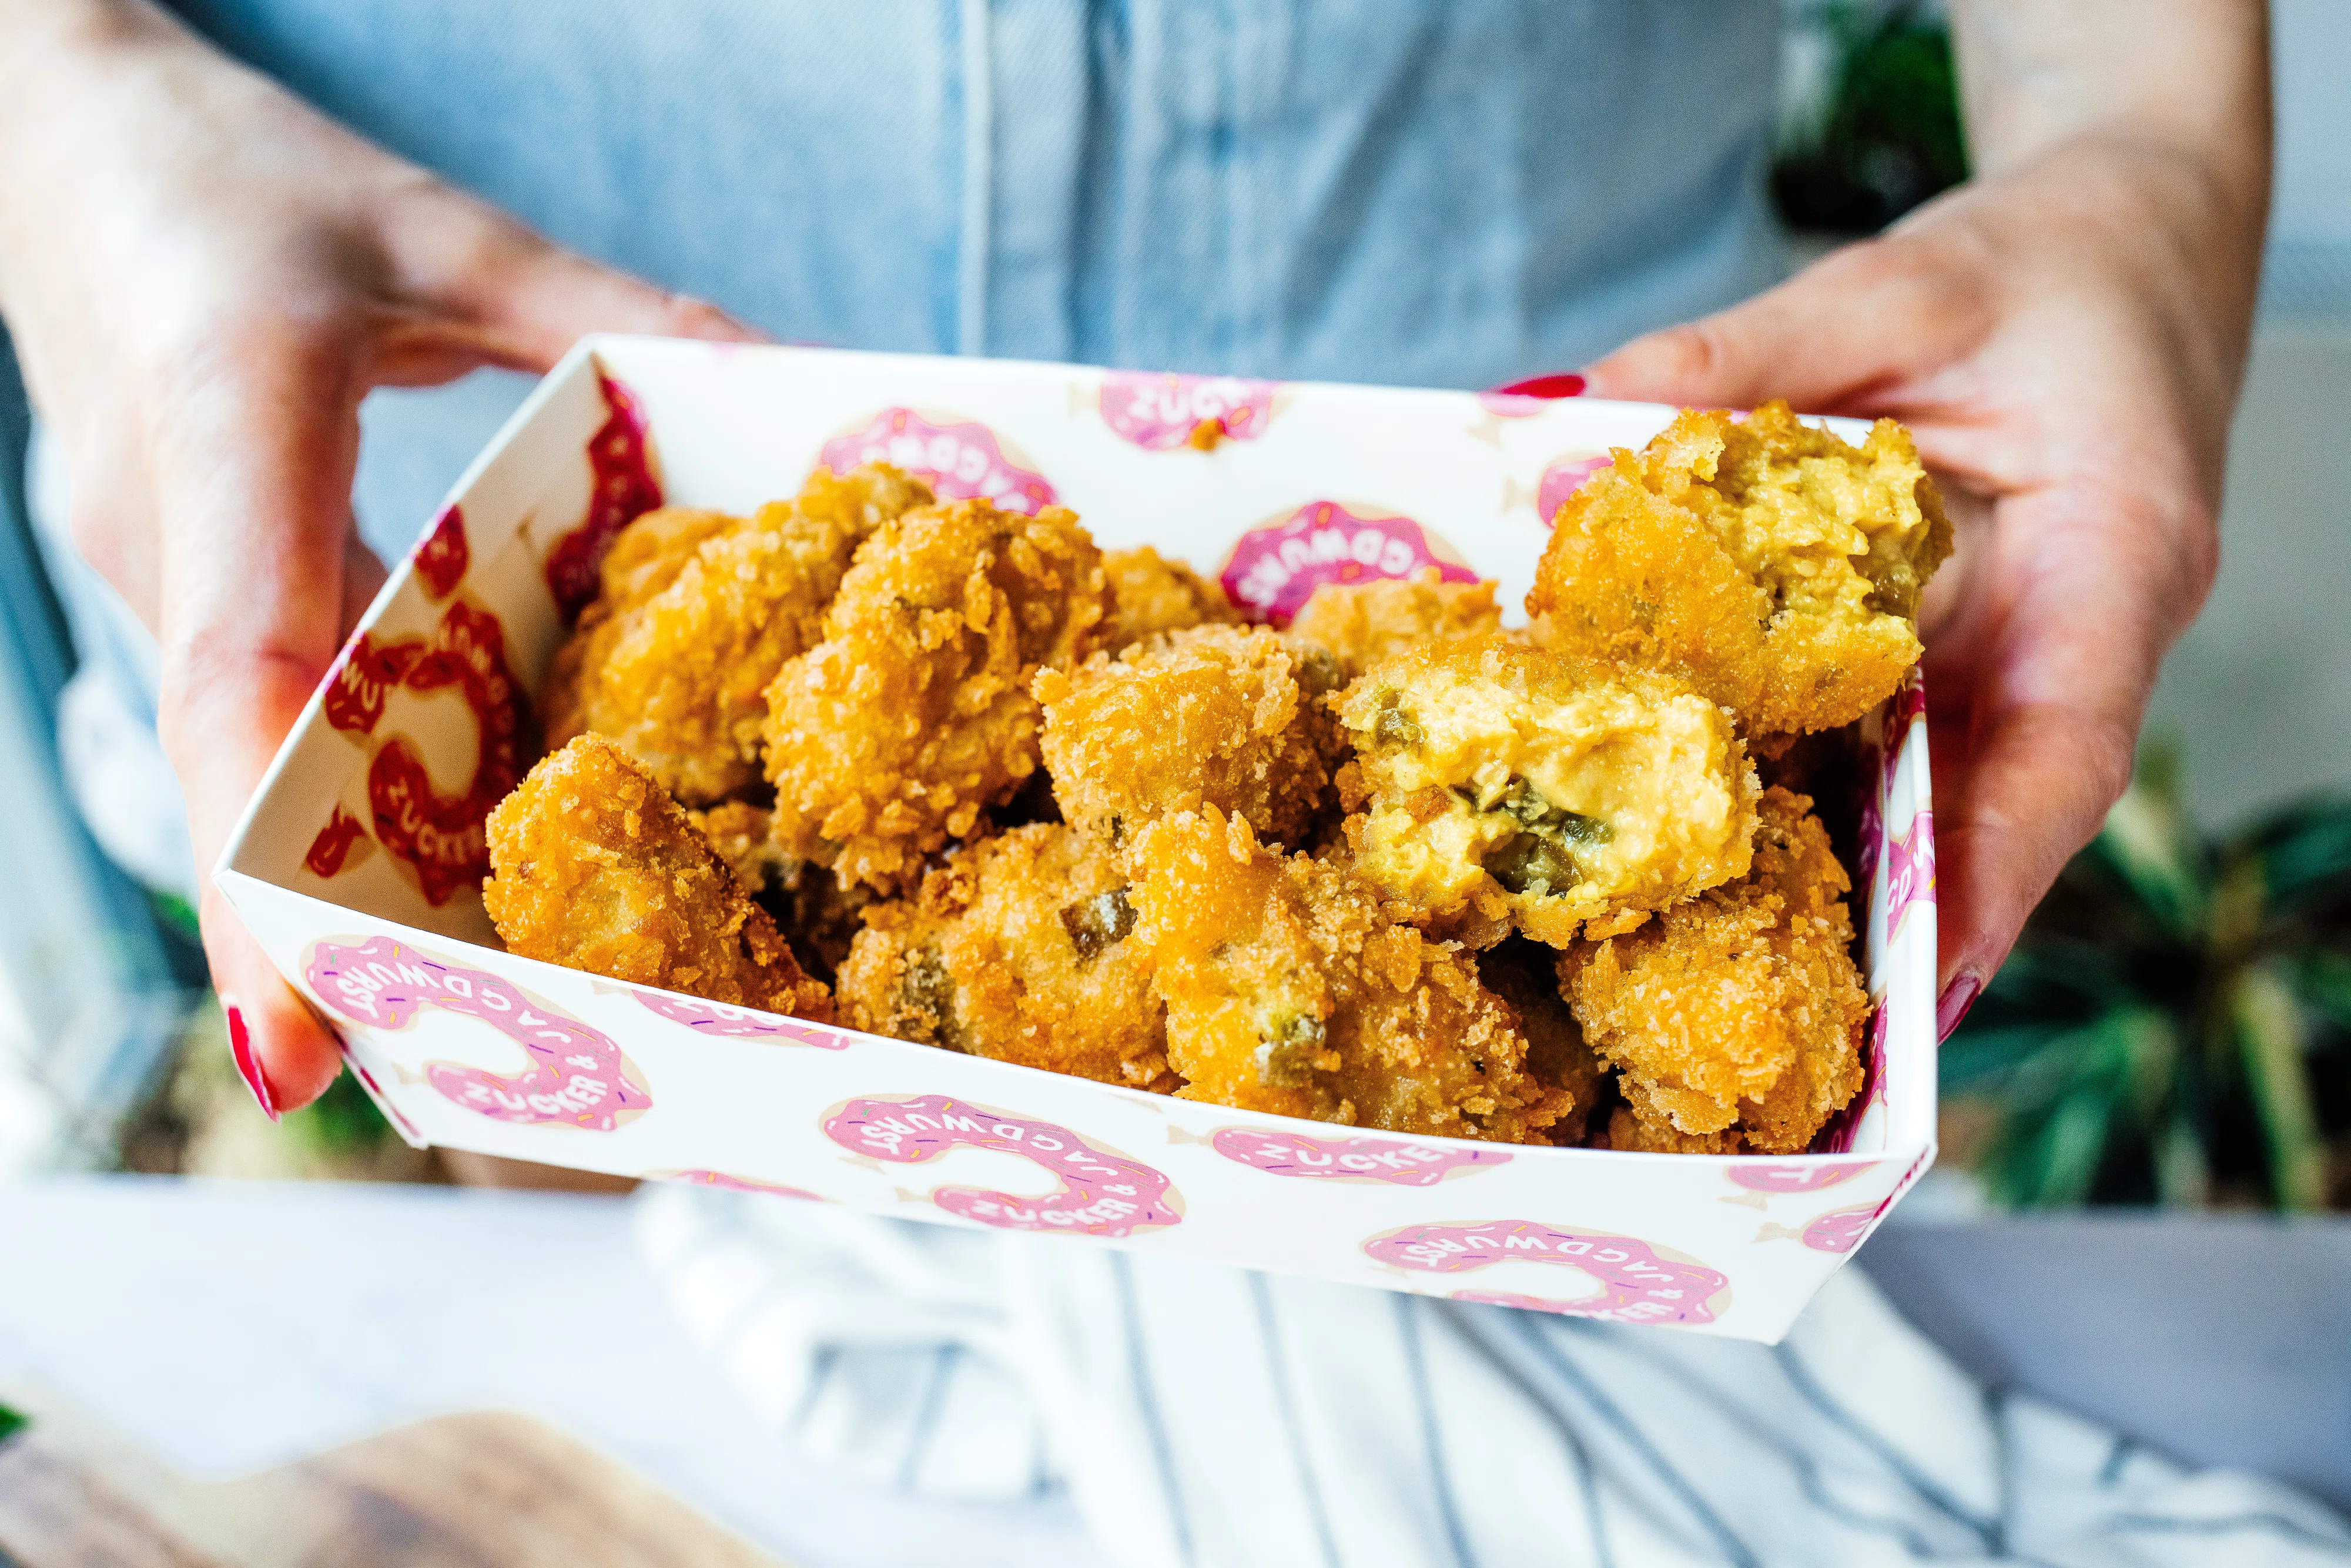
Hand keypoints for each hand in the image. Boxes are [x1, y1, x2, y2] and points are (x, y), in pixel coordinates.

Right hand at [0, 0, 757, 1112]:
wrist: (46, 127)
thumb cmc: (234, 168)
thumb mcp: (435, 227)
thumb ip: (600, 313)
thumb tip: (776, 399)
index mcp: (229, 421)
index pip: (242, 667)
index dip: (271, 859)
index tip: (297, 1041)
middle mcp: (166, 532)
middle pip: (242, 771)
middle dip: (319, 931)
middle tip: (432, 1075)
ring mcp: (150, 568)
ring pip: (246, 759)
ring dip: (332, 881)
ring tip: (460, 1007)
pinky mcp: (172, 572)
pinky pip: (257, 706)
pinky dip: (334, 786)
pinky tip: (429, 848)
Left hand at [1584, 120, 2264, 1025]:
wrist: (2124, 233)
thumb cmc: (2047, 265)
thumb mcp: (1908, 282)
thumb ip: (1760, 350)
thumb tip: (1587, 397)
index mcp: (2113, 558)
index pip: (2067, 747)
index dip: (1997, 868)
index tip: (1933, 967)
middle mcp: (2077, 633)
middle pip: (1994, 809)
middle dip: (1905, 924)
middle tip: (1801, 1029)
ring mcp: (2024, 651)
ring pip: (1944, 793)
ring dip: (1856, 882)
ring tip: (1743, 982)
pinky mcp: (1965, 645)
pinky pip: (1900, 740)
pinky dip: (1824, 791)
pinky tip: (1719, 839)